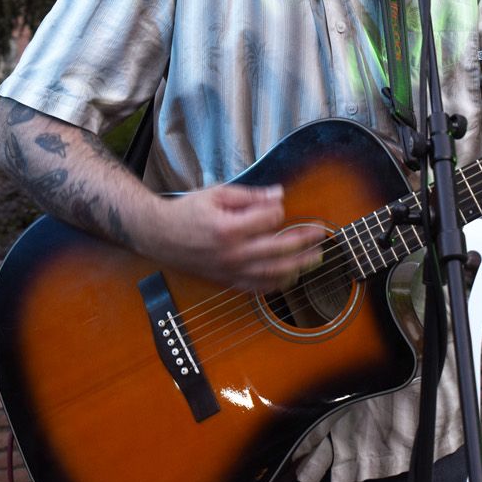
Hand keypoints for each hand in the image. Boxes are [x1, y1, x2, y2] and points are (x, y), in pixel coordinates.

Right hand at [143, 183, 318, 293]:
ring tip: (316, 258)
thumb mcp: (217, 194)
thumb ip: (250, 196)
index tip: (278, 204)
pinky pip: (257, 288)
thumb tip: (279, 195)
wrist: (159, 235)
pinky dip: (277, 284)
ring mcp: (230, 271)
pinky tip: (291, 276)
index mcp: (228, 228)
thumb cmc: (188, 211)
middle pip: (278, 249)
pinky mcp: (227, 281)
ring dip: (298, 266)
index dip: (278, 210)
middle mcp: (232, 253)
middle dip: (304, 241)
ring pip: (272, 273)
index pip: (269, 219)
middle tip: (321, 234)